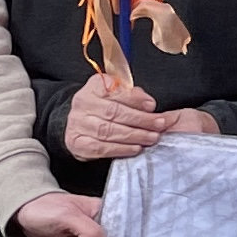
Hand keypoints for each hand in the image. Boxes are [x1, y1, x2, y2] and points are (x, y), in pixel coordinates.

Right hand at [64, 75, 208, 162]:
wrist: (81, 124)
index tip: (151, 105)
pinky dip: (120, 149)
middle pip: (113, 112)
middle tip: (159, 124)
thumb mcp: (118, 94)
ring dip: (134, 135)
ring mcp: (78, 124)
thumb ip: (132, 95)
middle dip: (140, 119)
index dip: (135, 99)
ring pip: (108, 131)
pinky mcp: (77, 143)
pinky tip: (135, 149)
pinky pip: (101, 148)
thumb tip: (148, 102)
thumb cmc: (105, 107)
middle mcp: (83, 103)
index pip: (115, 91)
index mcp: (94, 87)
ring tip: (151, 137)